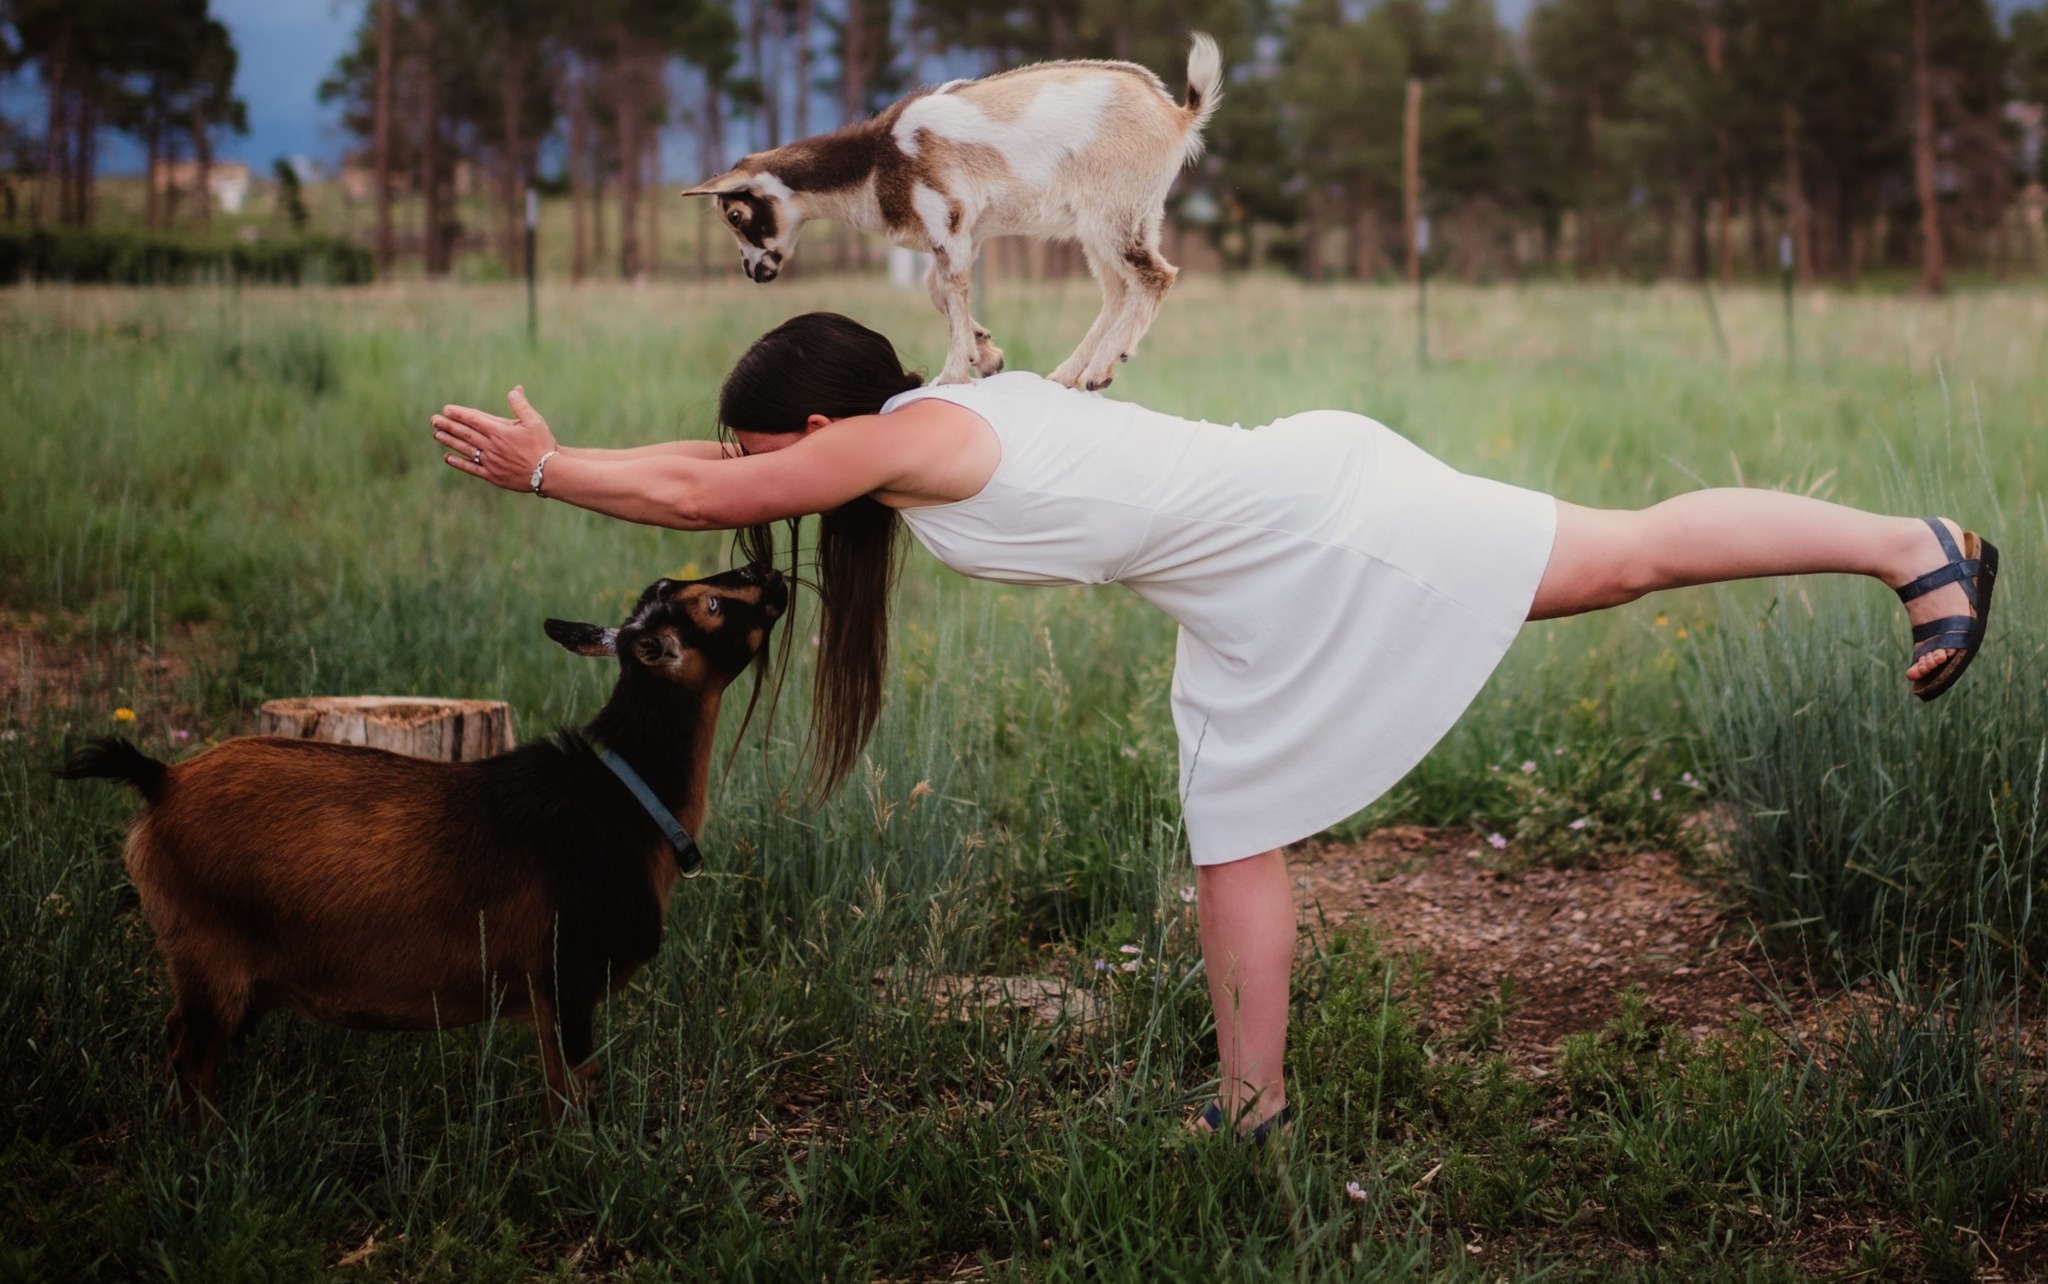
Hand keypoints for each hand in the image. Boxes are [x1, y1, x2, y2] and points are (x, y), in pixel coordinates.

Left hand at [432, 387, 557, 491]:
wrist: (548, 473)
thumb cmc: (543, 445)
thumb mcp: (535, 421)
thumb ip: (521, 405)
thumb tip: (514, 390)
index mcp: (499, 431)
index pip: (474, 419)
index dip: (459, 414)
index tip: (446, 409)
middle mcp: (491, 446)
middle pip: (465, 433)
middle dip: (448, 425)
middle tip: (433, 419)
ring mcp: (490, 461)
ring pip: (464, 449)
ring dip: (449, 441)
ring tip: (437, 434)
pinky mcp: (492, 475)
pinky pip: (471, 468)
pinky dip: (459, 463)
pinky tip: (448, 458)